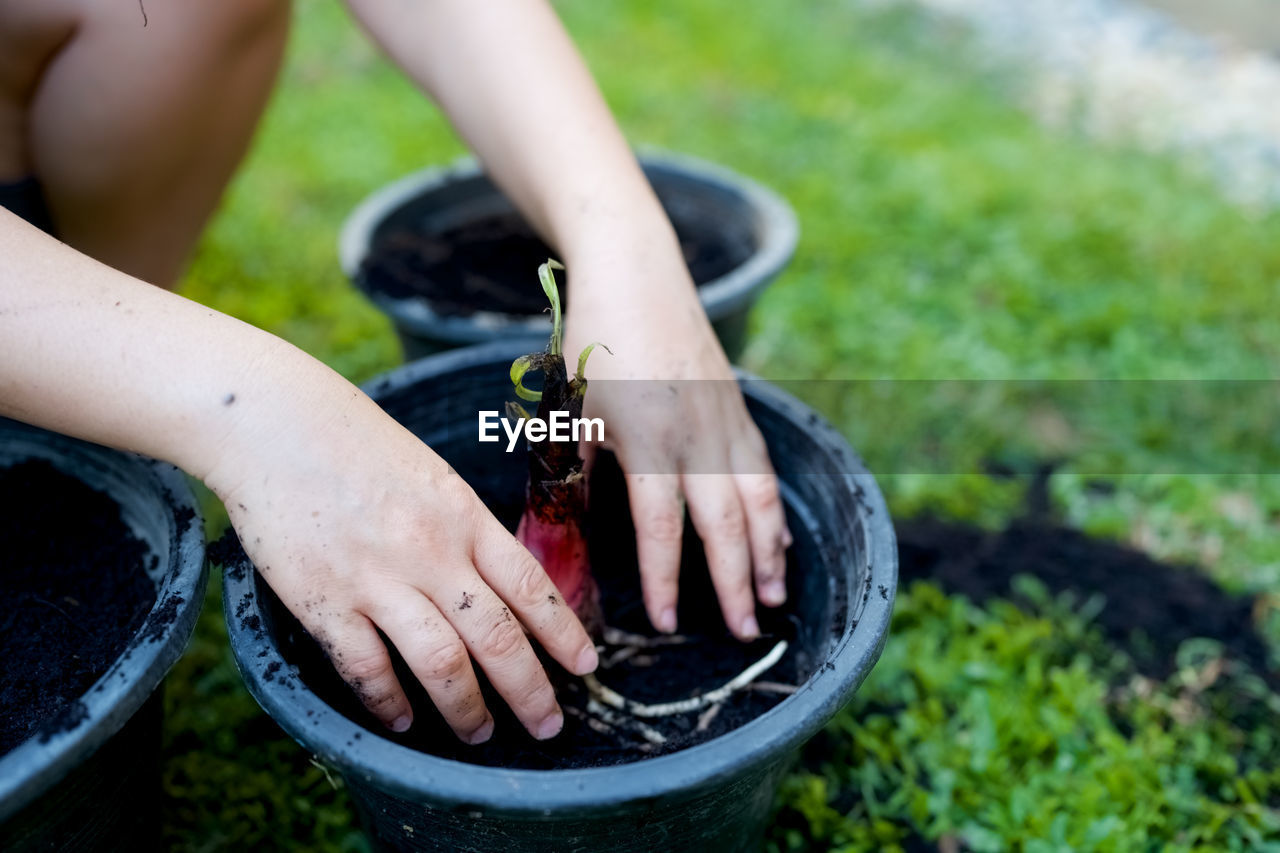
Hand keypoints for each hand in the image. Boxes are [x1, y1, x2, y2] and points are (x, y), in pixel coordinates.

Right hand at [205, 359, 597, 741]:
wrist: (274, 422)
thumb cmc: (354, 440)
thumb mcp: (430, 475)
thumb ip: (462, 527)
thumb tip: (494, 579)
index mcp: (462, 516)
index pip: (530, 586)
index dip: (563, 632)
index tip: (585, 665)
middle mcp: (430, 552)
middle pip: (497, 636)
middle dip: (530, 690)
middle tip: (548, 727)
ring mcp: (377, 578)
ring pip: (441, 662)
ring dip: (467, 709)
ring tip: (480, 736)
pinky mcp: (325, 599)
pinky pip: (367, 667)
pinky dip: (389, 701)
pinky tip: (402, 720)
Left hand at [564, 243, 791, 640]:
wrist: (636, 273)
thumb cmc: (595, 342)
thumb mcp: (574, 408)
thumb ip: (574, 474)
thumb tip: (561, 535)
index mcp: (649, 438)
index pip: (664, 527)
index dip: (666, 580)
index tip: (668, 624)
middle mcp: (697, 435)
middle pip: (725, 524)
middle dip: (735, 583)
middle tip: (746, 633)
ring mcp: (725, 420)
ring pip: (758, 499)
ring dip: (768, 553)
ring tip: (773, 598)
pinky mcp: (738, 407)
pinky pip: (763, 469)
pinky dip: (773, 510)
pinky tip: (777, 540)